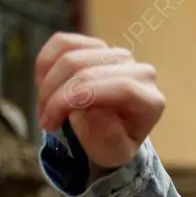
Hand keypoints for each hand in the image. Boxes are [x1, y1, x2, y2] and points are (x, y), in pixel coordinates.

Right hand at [35, 32, 164, 169]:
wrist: (108, 131)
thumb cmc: (113, 143)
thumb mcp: (113, 153)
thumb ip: (110, 138)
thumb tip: (97, 112)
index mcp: (151, 101)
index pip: (123, 89)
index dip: (84, 97)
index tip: (55, 116)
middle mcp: (140, 72)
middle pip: (90, 71)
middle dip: (57, 96)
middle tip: (45, 120)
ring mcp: (118, 55)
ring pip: (72, 56)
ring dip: (48, 83)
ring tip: (44, 108)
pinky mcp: (96, 46)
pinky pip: (63, 43)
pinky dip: (45, 64)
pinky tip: (43, 85)